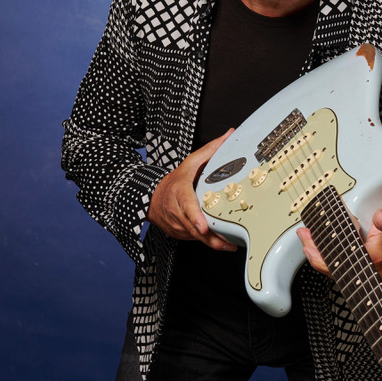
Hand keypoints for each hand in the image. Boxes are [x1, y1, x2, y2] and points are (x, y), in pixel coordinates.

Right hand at [147, 130, 237, 250]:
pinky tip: (221, 242)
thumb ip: (210, 150)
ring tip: (231, 245)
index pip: (188, 207)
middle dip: (212, 238)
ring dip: (213, 242)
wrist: (150, 198)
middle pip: (195, 228)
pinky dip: (207, 242)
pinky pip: (195, 240)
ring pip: (196, 238)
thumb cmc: (174, 181)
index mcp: (181, 193)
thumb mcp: (190, 163)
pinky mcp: (179, 234)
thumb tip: (228, 135)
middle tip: (230, 243)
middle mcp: (177, 211)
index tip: (203, 227)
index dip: (196, 218)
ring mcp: (177, 225)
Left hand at [297, 199, 381, 285]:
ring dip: (318, 254)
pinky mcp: (361, 272)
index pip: (340, 262)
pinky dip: (327, 256)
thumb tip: (380, 218)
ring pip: (334, 269)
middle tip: (303, 234)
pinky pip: (339, 268)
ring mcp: (364, 275)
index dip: (320, 253)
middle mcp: (368, 272)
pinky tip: (318, 244)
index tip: (309, 239)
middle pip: (332, 268)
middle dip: (314, 252)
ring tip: (306, 237)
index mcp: (374, 259)